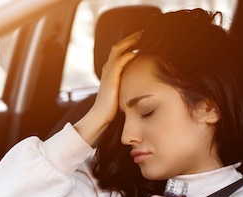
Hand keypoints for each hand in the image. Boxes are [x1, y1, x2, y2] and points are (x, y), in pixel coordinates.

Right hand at [74, 31, 140, 146]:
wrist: (100, 117)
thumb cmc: (111, 108)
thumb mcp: (120, 92)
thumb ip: (127, 84)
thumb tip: (139, 83)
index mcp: (109, 72)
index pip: (118, 52)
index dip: (129, 43)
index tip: (140, 39)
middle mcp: (107, 69)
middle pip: (118, 47)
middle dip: (130, 38)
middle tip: (142, 33)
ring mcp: (108, 73)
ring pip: (118, 51)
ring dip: (130, 42)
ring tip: (141, 37)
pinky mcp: (111, 79)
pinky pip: (120, 62)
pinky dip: (128, 55)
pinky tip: (136, 52)